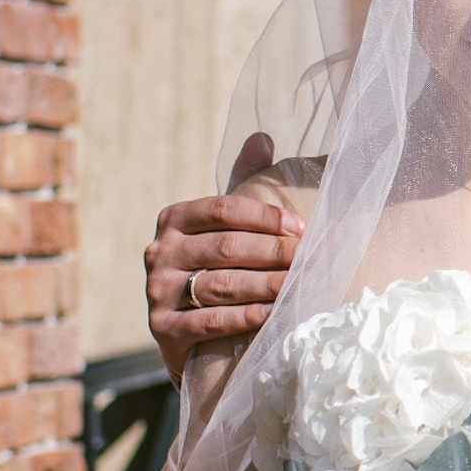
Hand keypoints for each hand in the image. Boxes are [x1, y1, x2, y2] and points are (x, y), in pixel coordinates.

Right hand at [145, 132, 301, 383]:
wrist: (186, 332)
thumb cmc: (213, 267)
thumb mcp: (221, 225)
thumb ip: (241, 182)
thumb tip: (261, 137)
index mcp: (173, 219)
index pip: (223, 209)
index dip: (265, 217)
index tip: (303, 228)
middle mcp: (160, 251)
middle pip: (227, 247)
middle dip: (275, 253)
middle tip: (313, 260)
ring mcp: (157, 291)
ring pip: (223, 284)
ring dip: (269, 285)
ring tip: (302, 286)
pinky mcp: (163, 329)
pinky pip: (211, 321)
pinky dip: (247, 317)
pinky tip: (276, 314)